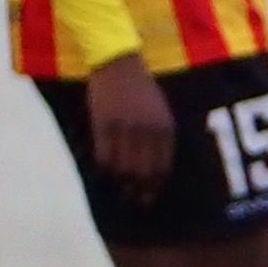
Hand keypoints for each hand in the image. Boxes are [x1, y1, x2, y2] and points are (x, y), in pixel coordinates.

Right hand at [83, 54, 171, 188]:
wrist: (119, 64)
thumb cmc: (142, 89)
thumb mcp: (161, 111)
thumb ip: (160, 136)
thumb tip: (157, 166)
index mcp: (165, 127)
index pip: (162, 165)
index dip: (156, 185)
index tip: (151, 197)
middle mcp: (147, 131)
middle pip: (143, 171)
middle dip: (140, 190)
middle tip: (135, 202)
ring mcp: (124, 128)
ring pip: (122, 167)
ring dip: (121, 183)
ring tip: (120, 192)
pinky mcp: (103, 125)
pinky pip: (103, 155)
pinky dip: (104, 169)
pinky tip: (104, 175)